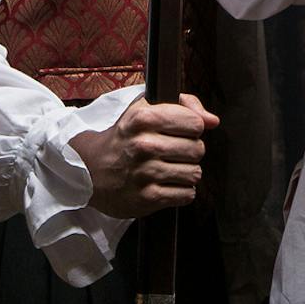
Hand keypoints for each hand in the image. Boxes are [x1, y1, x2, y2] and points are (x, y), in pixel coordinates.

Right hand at [77, 93, 219, 218]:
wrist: (91, 169)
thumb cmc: (125, 136)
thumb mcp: (145, 108)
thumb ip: (183, 104)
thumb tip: (213, 120)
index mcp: (143, 118)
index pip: (195, 123)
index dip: (192, 128)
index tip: (180, 131)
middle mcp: (143, 145)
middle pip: (198, 149)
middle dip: (190, 151)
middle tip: (173, 152)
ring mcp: (145, 174)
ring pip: (195, 173)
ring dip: (187, 172)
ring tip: (170, 169)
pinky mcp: (147, 199)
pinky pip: (186, 194)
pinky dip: (181, 191)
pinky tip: (167, 184)